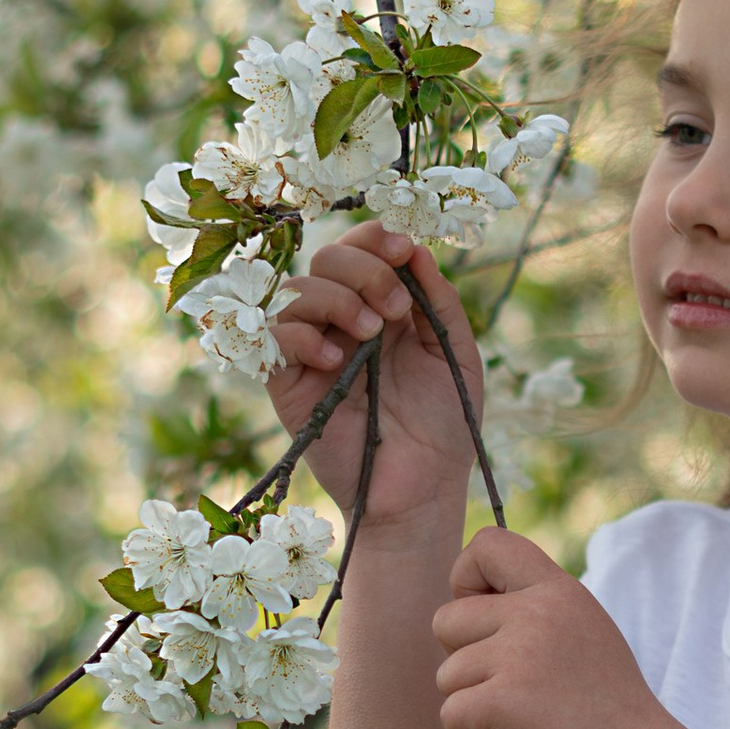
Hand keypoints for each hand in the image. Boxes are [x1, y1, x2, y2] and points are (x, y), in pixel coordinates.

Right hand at [269, 225, 483, 528]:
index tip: (403, 250)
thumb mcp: (455, 354)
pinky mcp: (288, 384)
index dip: (377, 238)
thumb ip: (439, 301)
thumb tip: (416, 248)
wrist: (421, 490)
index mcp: (384, 307)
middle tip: (394, 308)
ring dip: (337, 298)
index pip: (365, 249)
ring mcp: (314, 350)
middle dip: (363, 268)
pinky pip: (274, 336)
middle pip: (328, 257)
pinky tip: (336, 361)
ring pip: (300, 289)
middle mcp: (345, 321)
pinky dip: (303, 336)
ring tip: (371, 333)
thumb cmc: (443, 426)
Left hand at [433, 528, 669, 728]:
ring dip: (474, 703)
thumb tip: (467, 598)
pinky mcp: (500, 702)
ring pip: (447, 674)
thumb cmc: (606, 703)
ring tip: (526, 715)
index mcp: (558, 590)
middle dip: (465, 659)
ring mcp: (518, 656)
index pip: (487, 544)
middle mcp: (537, 613)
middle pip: (446, 620)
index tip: (486, 616)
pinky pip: (451, 714)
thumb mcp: (581, 630)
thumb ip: (533, 606)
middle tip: (513, 685)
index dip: (467, 579)